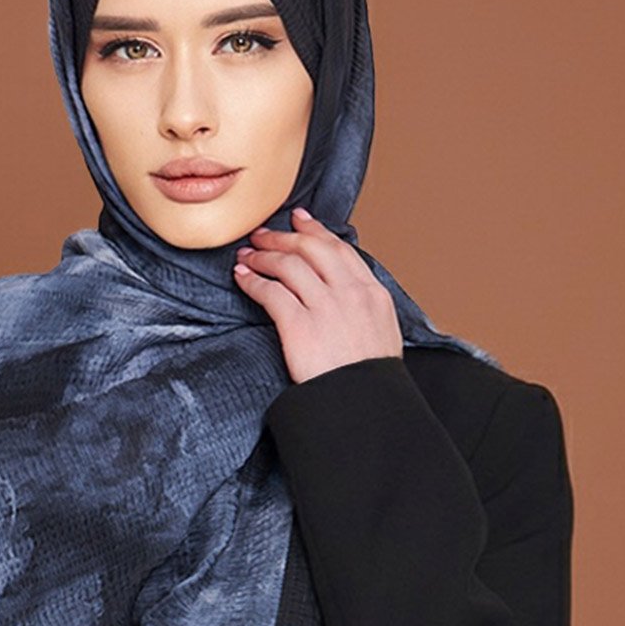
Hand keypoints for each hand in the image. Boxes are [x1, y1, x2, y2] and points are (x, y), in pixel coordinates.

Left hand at [232, 207, 403, 384]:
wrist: (364, 405)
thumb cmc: (369, 379)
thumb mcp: (382, 332)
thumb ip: (364, 306)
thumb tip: (345, 293)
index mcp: (372, 293)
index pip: (340, 250)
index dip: (316, 231)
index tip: (301, 220)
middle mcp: (350, 294)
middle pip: (311, 249)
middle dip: (283, 237)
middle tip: (264, 234)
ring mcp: (325, 308)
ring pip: (289, 265)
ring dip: (263, 256)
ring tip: (247, 255)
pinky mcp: (299, 326)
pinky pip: (271, 292)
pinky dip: (252, 280)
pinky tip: (242, 278)